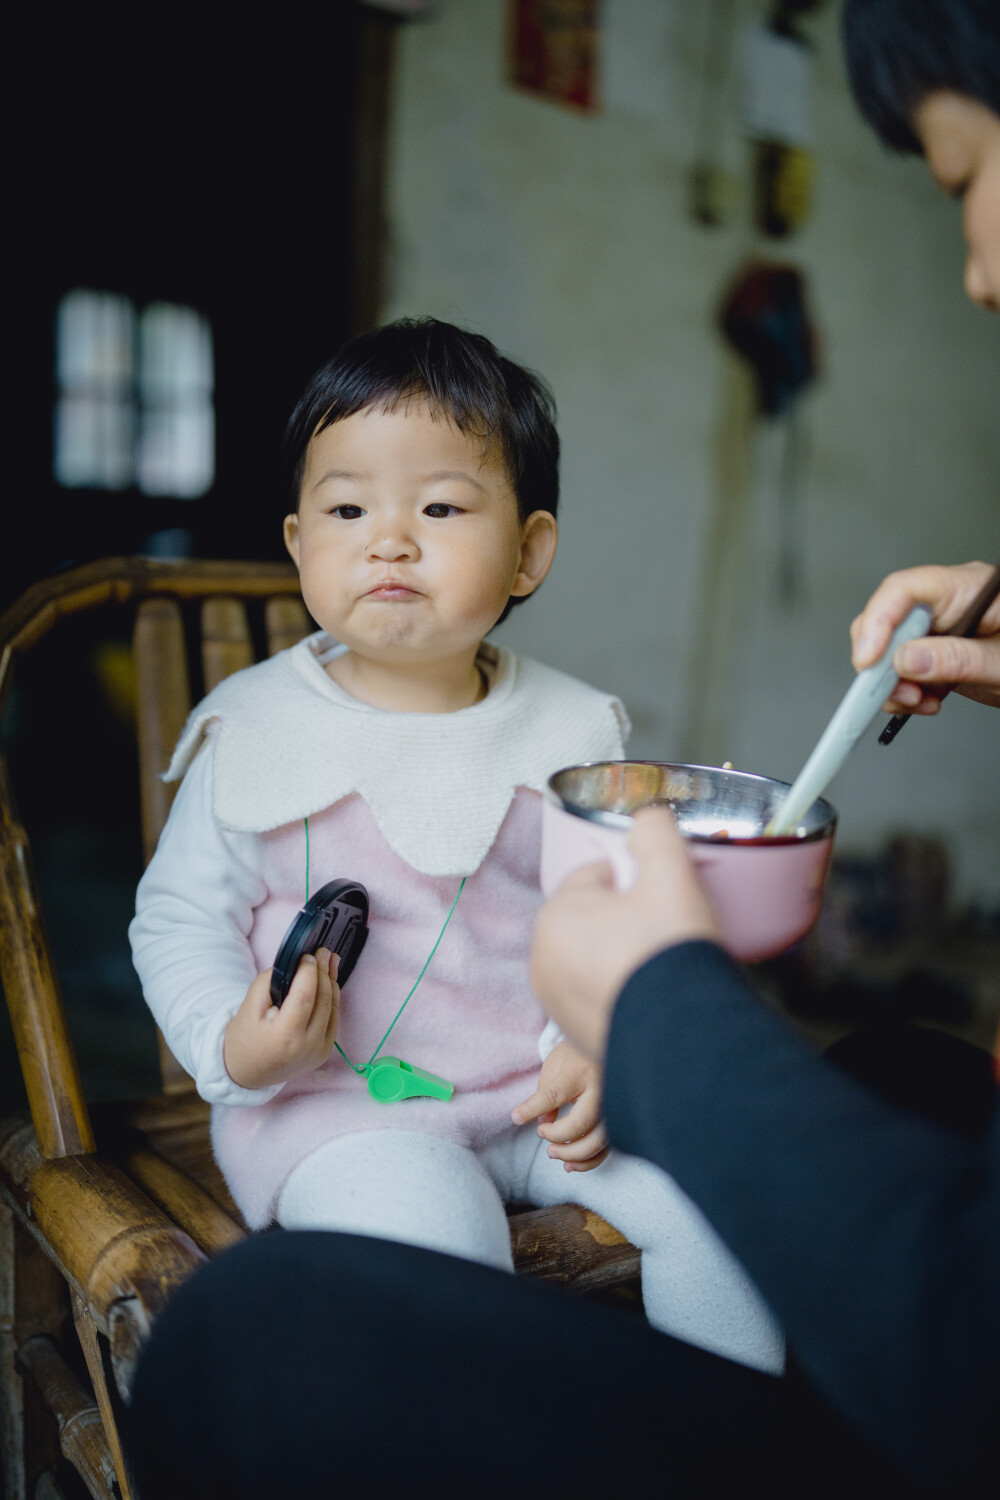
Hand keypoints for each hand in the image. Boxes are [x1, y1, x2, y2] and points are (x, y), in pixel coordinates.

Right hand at [223, 949, 339, 1089]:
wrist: (246, 1074)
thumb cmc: (244, 1038)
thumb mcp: (249, 1006)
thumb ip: (270, 982)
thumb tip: (294, 965)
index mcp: (286, 1036)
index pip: (306, 997)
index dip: (310, 972)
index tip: (308, 955)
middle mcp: (308, 1046)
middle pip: (323, 1000)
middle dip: (324, 972)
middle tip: (323, 951)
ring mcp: (319, 1051)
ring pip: (333, 1008)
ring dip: (332, 982)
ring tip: (331, 960)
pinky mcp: (324, 1053)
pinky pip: (333, 1020)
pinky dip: (332, 999)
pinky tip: (329, 982)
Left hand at [511, 1039, 608, 1171]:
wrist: (601, 1047)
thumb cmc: (573, 1059)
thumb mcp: (554, 1069)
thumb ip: (547, 1094)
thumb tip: (544, 1124)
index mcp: (579, 1073)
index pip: (553, 1094)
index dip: (532, 1109)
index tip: (516, 1117)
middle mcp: (600, 1090)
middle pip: (581, 1123)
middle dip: (558, 1137)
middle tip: (541, 1135)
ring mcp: (612, 1107)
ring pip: (598, 1141)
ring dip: (573, 1154)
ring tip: (552, 1153)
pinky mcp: (617, 1121)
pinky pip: (606, 1148)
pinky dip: (588, 1162)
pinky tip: (569, 1165)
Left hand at [530, 809, 720, 1062]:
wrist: (684, 1041)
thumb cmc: (670, 956)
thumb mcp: (671, 874)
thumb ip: (655, 831)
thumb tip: (646, 820)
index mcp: (554, 917)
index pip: (598, 875)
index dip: (638, 881)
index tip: (664, 901)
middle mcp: (543, 962)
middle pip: (595, 917)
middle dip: (629, 919)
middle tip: (666, 936)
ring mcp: (557, 1004)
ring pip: (597, 957)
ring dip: (625, 955)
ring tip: (662, 968)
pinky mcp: (576, 1036)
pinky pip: (602, 996)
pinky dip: (624, 992)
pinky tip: (653, 997)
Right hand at [850, 560, 999, 711]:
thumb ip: (958, 659)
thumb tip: (906, 658)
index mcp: (969, 588)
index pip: (906, 589)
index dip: (878, 620)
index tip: (868, 659)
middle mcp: (949, 603)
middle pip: (890, 619)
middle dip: (882, 660)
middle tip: (889, 691)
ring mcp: (941, 628)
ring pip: (890, 648)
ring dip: (892, 682)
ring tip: (915, 702)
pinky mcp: (937, 652)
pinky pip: (903, 669)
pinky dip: (904, 692)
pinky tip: (924, 702)